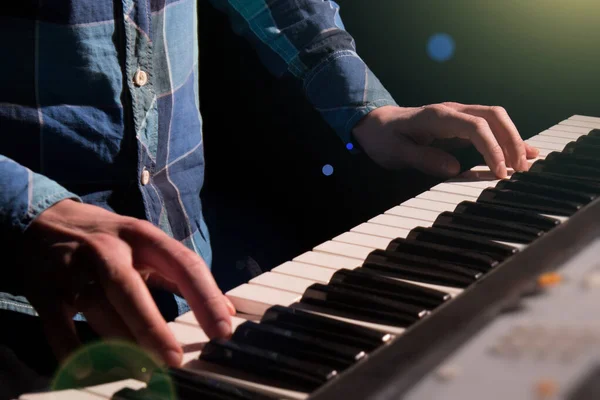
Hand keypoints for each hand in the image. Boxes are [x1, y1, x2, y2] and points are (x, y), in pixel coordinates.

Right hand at [22, 199, 235, 367]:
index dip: (206, 297)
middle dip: (153, 327)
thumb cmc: (108, 239)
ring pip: (98, 310)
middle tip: (174, 359)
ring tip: (143, 371)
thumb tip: (228, 310)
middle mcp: (109, 250)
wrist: (43, 220)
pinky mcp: (44, 289)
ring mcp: (73, 269)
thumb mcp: (146, 244)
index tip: (223, 329)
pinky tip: (89, 371)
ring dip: (121, 345)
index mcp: (143, 237)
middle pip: (131, 289)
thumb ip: (181, 276)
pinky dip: (73, 351)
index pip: (182, 264)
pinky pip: (58, 326)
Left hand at [352, 103, 539, 177]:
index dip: (492, 148)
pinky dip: (506, 139)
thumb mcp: (395, 151)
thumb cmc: (383, 138)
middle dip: (512, 141)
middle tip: (521, 169)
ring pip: (495, 119)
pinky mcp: (460, 124)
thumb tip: (454, 169)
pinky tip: (521, 153)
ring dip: (513, 139)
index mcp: (437, 116)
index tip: (500, 172)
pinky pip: (489, 127)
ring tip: (527, 163)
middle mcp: (452, 111)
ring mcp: (458, 115)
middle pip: (493, 116)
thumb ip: (423, 158)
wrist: (373, 124)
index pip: (475, 126)